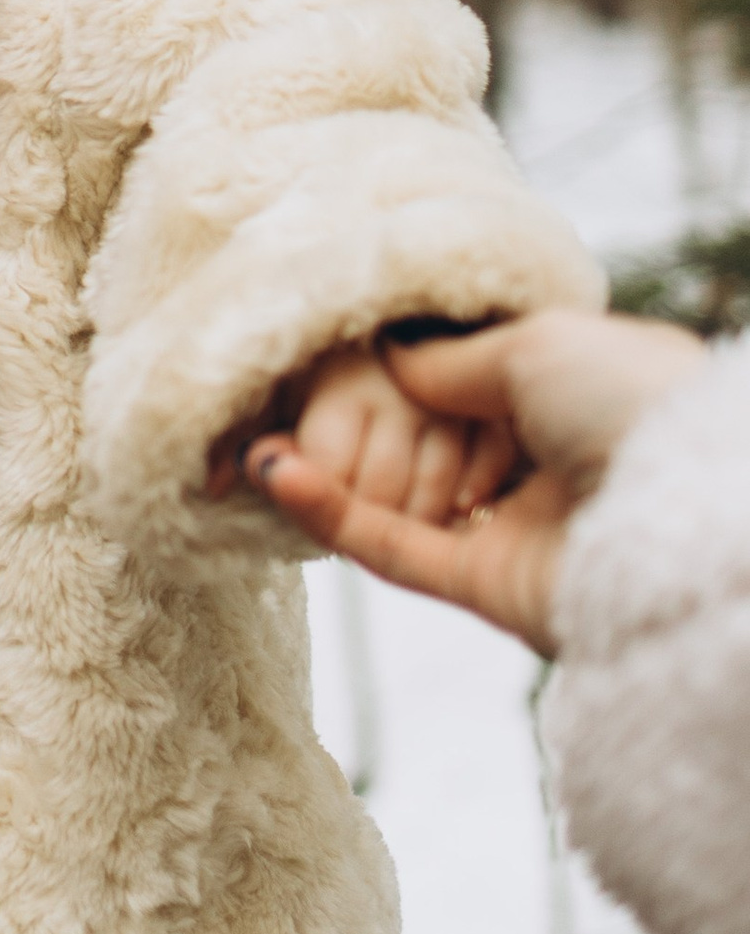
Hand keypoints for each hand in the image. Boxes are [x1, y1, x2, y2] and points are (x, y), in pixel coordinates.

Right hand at [243, 312, 702, 653]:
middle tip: (271, 398)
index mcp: (569, 395)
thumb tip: (389, 362)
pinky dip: (330, 515)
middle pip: (421, 446)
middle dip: (348, 426)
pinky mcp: (485, 588)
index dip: (393, 372)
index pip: (460, 383)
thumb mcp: (535, 345)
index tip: (322, 350)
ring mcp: (511, 528)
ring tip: (252, 437)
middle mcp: (540, 463)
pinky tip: (274, 472)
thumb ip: (450, 360)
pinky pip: (393, 551)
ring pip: (397, 502)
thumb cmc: (632, 401)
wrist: (682, 514)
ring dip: (323, 474)